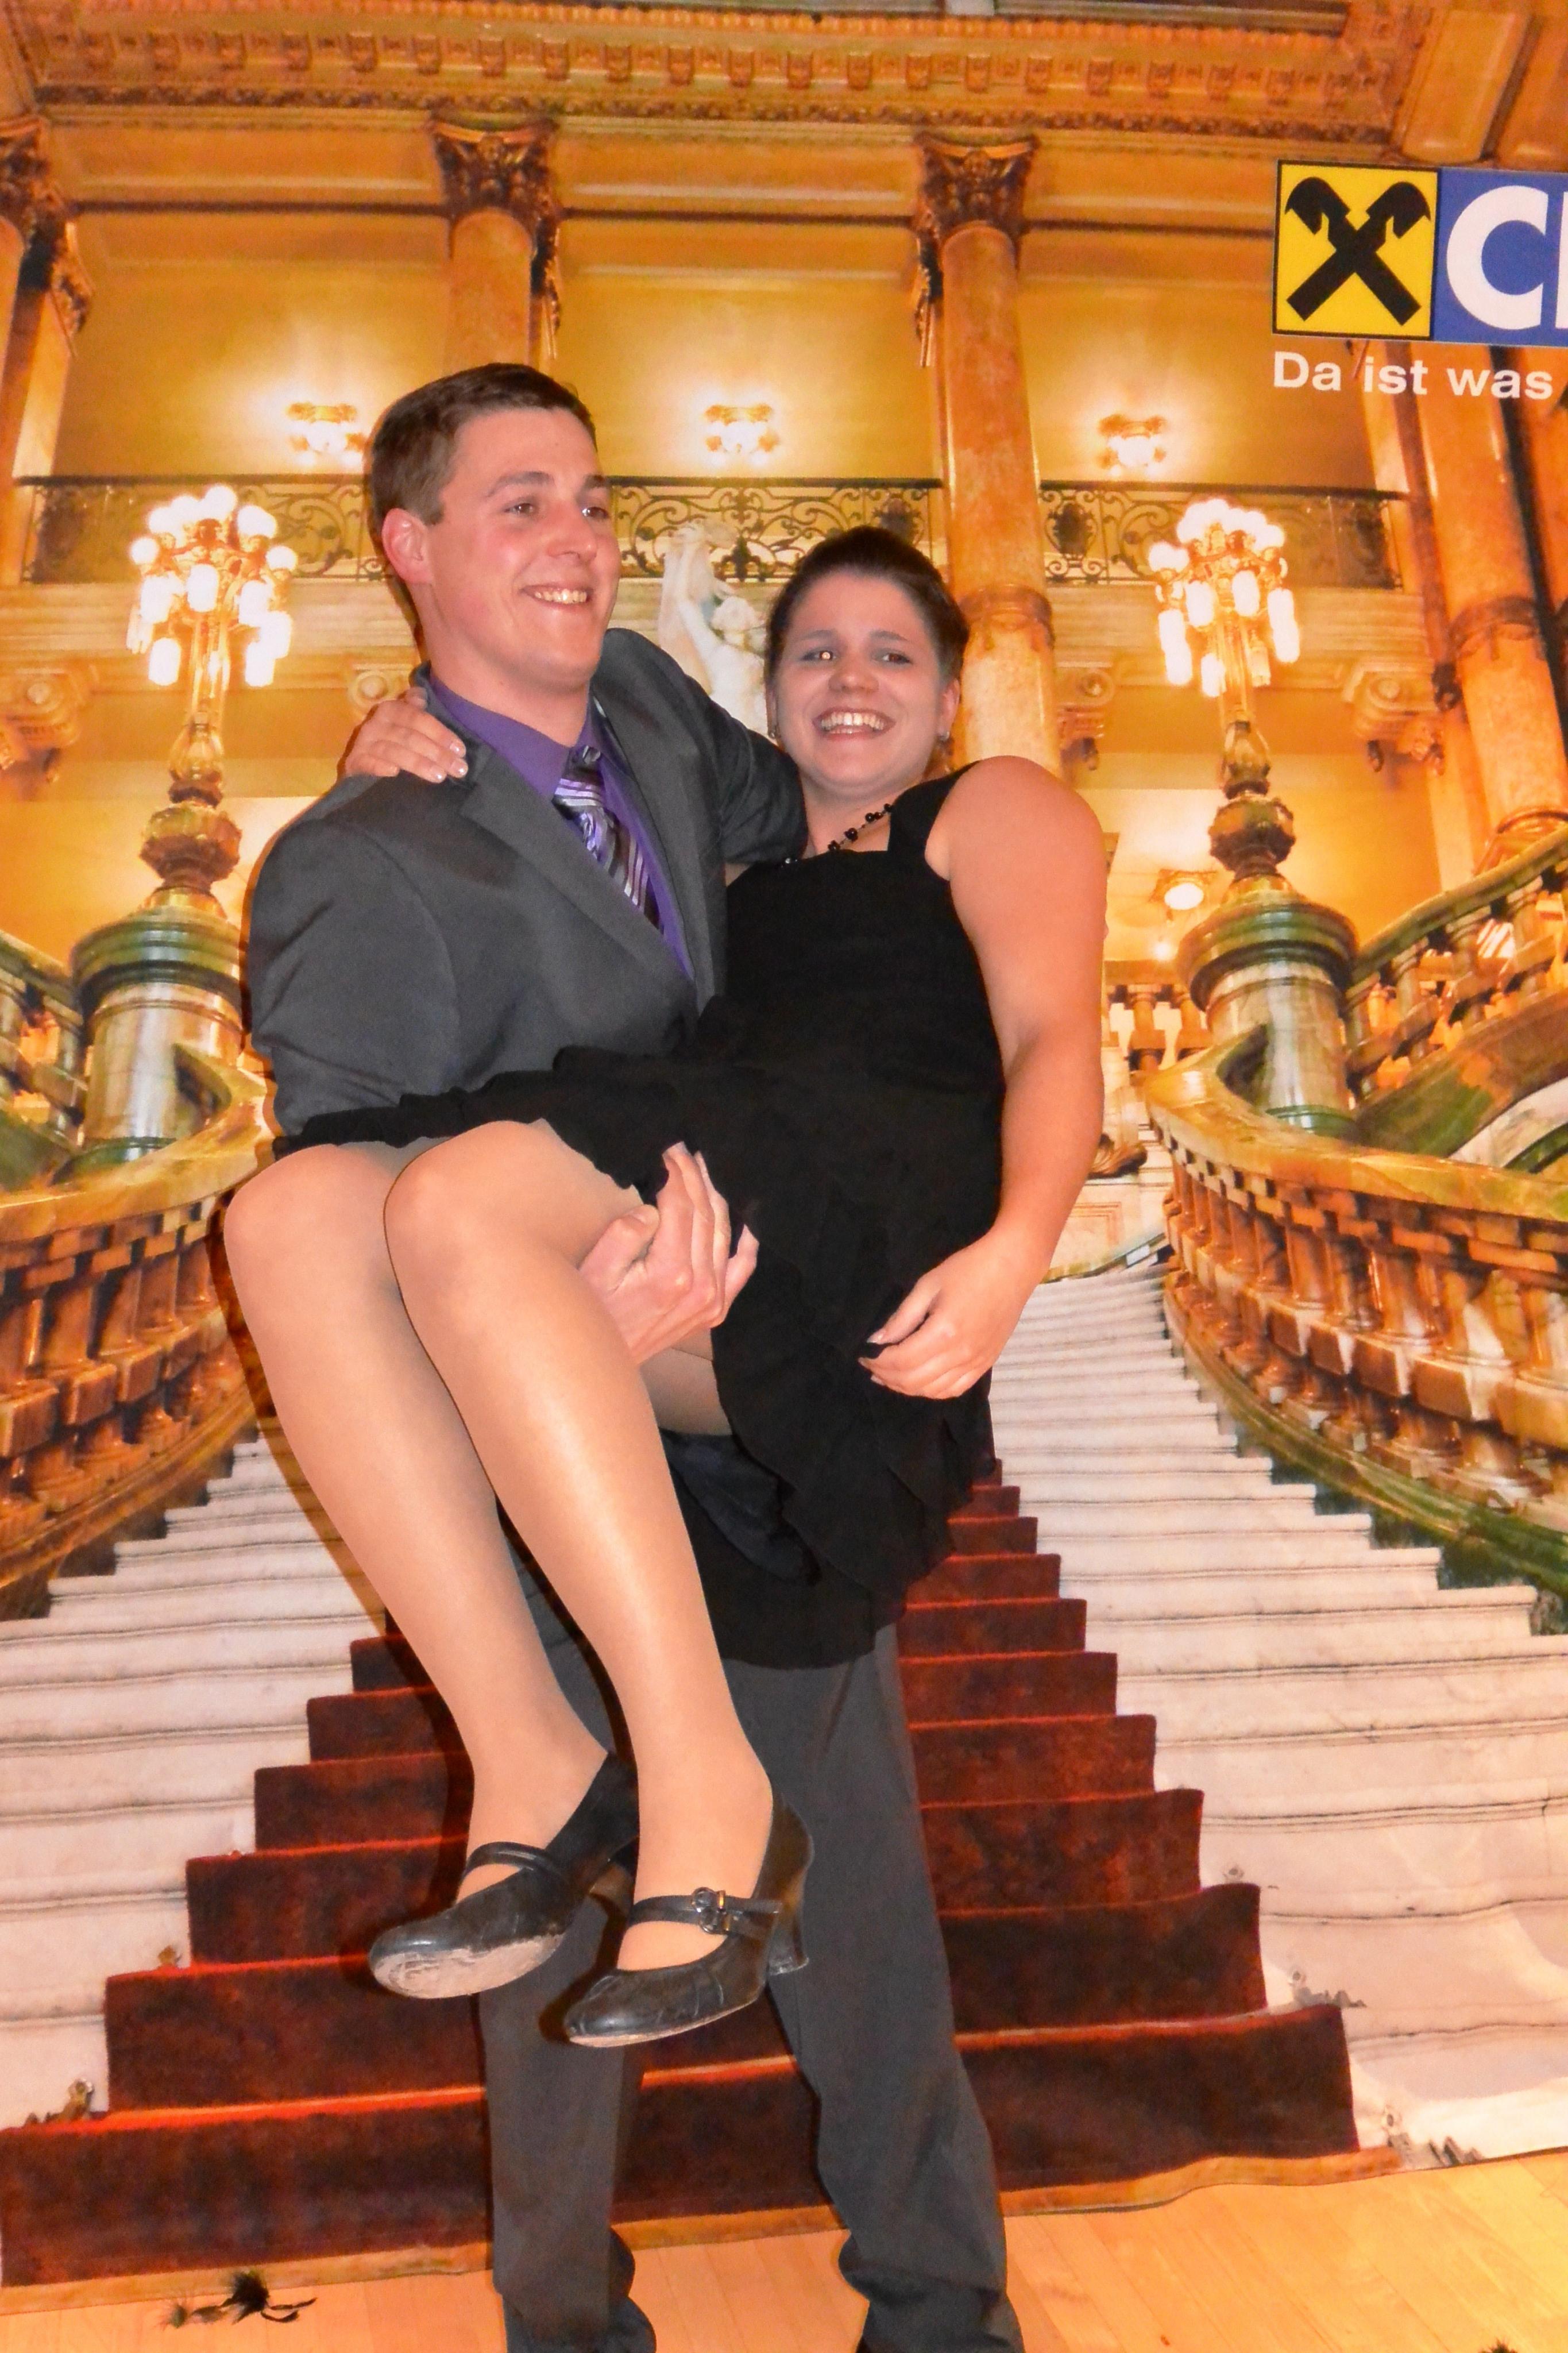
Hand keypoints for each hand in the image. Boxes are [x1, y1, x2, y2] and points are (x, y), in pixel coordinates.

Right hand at [346, 685, 467, 783]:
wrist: (362, 759)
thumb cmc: (393, 740)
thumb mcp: (405, 722)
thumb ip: (416, 710)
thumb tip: (422, 695)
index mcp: (391, 710)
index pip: (418, 718)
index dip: (440, 733)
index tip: (461, 750)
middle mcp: (376, 723)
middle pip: (409, 737)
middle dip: (437, 753)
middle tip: (459, 768)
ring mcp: (364, 742)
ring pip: (393, 751)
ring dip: (418, 763)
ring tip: (440, 776)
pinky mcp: (354, 761)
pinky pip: (368, 763)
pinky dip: (380, 767)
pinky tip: (395, 773)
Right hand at [580, 1144, 756, 1364]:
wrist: (603, 1363)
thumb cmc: (593, 1312)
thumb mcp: (597, 1269)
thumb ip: (626, 1233)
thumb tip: (655, 1208)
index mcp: (672, 1273)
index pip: (682, 1207)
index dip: (676, 1172)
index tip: (669, 1148)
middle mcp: (701, 1287)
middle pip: (706, 1215)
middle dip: (696, 1176)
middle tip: (686, 1149)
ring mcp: (713, 1302)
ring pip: (724, 1235)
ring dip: (716, 1198)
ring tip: (705, 1169)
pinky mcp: (714, 1311)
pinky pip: (741, 1271)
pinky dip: (746, 1244)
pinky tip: (747, 1222)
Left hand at [862, 1231, 1040, 1398]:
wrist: (1012, 1267)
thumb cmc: (968, 1269)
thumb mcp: (928, 1285)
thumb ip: (902, 1317)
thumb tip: (877, 1340)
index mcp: (943, 1332)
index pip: (901, 1361)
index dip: (878, 1361)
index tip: (864, 1355)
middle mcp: (960, 1353)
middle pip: (914, 1380)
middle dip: (887, 1376)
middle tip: (872, 1366)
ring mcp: (976, 1362)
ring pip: (933, 1390)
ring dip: (906, 1387)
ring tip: (890, 1376)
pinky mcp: (986, 1364)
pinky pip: (955, 1389)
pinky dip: (932, 1391)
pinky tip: (919, 1382)